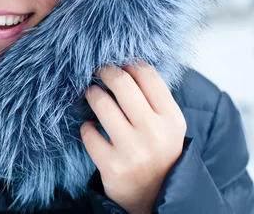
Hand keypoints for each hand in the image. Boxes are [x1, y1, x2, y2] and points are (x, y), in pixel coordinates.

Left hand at [80, 59, 186, 213]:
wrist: (154, 196)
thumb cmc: (157, 150)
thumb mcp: (167, 124)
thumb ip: (152, 97)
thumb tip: (125, 62)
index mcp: (172, 118)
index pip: (147, 75)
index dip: (127, 63)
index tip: (118, 63)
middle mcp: (154, 133)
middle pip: (121, 83)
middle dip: (105, 71)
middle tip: (98, 71)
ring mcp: (132, 150)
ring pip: (101, 103)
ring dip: (92, 94)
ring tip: (92, 94)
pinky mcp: (112, 165)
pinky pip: (88, 131)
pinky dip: (86, 126)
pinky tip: (92, 128)